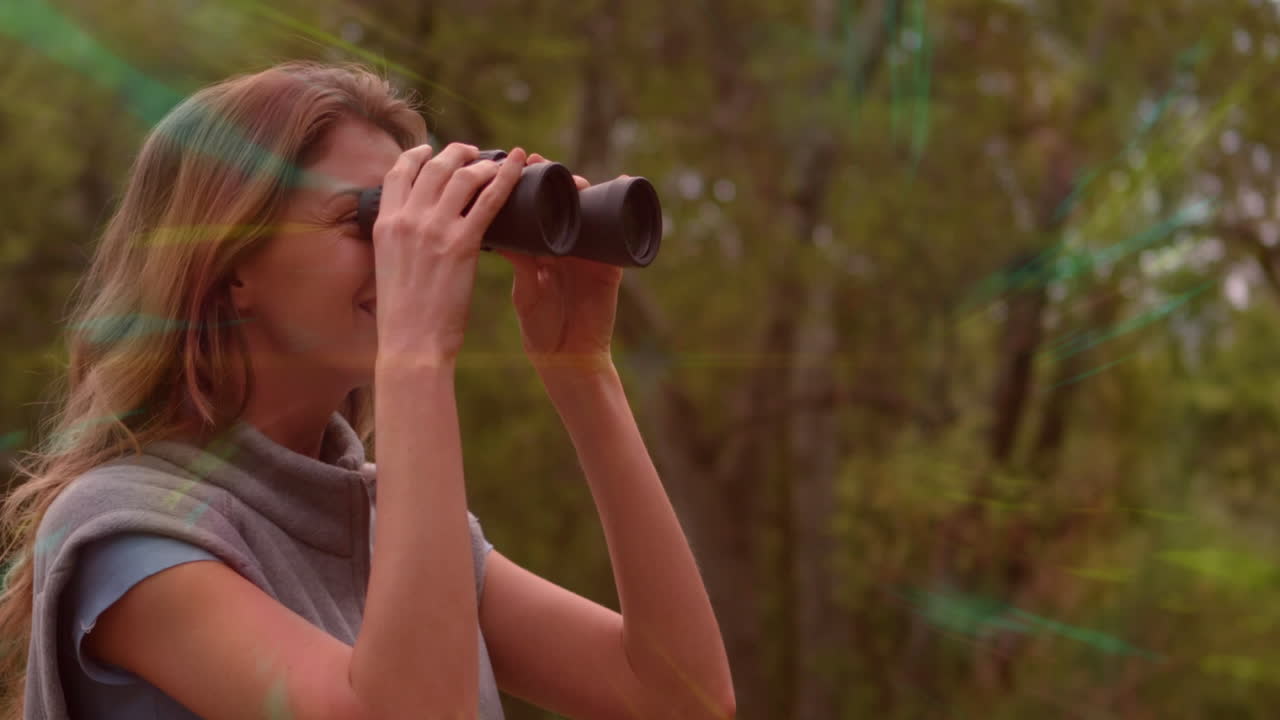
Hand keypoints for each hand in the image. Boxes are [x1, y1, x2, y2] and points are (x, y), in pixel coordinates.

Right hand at [373, 142, 526, 366]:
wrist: (411, 342)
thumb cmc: (404, 316)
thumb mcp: (388, 268)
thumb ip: (398, 243)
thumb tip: (412, 233)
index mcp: (385, 224)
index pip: (398, 173)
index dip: (417, 156)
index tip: (431, 152)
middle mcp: (407, 219)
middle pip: (433, 167)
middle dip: (455, 153)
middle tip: (471, 153)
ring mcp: (434, 228)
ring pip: (462, 176)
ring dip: (482, 163)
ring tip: (497, 161)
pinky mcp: (462, 243)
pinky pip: (490, 199)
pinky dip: (507, 177)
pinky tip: (520, 166)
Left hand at [494, 153, 623, 374]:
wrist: (569, 357)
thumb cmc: (541, 327)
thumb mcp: (526, 291)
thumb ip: (519, 264)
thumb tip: (497, 236)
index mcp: (542, 250)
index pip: (537, 209)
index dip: (530, 185)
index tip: (520, 163)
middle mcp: (566, 246)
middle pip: (565, 203)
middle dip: (558, 179)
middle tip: (544, 163)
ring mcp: (590, 254)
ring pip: (591, 212)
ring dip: (586, 189)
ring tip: (576, 178)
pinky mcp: (611, 265)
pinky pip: (620, 235)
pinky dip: (625, 210)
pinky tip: (624, 184)